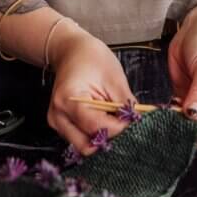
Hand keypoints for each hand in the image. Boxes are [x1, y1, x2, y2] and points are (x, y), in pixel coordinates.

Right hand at [48, 26, 137, 156]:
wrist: (71, 50)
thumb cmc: (92, 58)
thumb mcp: (114, 77)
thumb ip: (126, 104)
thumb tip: (138, 123)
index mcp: (68, 100)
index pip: (95, 126)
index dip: (118, 128)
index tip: (135, 122)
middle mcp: (57, 117)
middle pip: (87, 145)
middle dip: (110, 138)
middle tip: (126, 125)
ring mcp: (57, 124)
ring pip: (84, 146)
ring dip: (103, 138)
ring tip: (115, 120)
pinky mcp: (62, 126)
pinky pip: (81, 139)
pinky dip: (96, 135)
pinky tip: (106, 120)